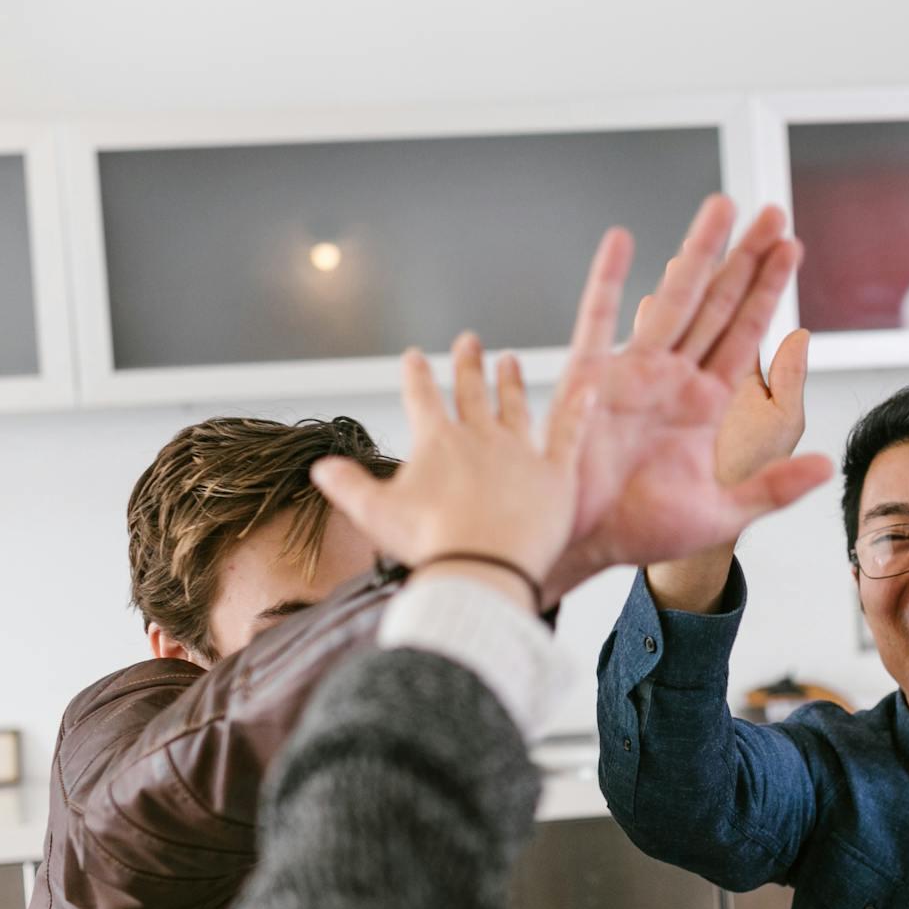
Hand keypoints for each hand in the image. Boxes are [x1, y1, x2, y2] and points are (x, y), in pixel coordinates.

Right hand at [310, 334, 593, 599]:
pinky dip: (578, 411)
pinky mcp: (555, 474)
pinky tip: (587, 388)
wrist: (483, 569)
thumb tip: (321, 469)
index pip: (422, 397)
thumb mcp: (376, 516)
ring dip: (511, 382)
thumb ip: (350, 488)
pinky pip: (568, 434)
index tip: (415, 355)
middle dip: (468, 364)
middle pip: (471, 391)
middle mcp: (480, 436)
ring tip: (510, 360)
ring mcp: (520, 452)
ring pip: (516, 406)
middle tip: (469, 339)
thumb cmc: (429, 545)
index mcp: (438, 442)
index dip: (416, 375)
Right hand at [539, 198, 833, 603]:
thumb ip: (773, 488)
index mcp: (705, 405)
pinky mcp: (593, 380)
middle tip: (772, 212)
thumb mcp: (721, 513)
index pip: (746, 333)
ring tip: (722, 207)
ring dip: (698, 252)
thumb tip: (827, 466)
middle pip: (717, 303)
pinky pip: (599, 321)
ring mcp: (634, 373)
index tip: (791, 248)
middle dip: (745, 256)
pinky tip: (622, 241)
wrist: (588, 546)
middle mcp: (674, 378)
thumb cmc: (645, 531)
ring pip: (673, 298)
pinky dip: (608, 281)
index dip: (769, 290)